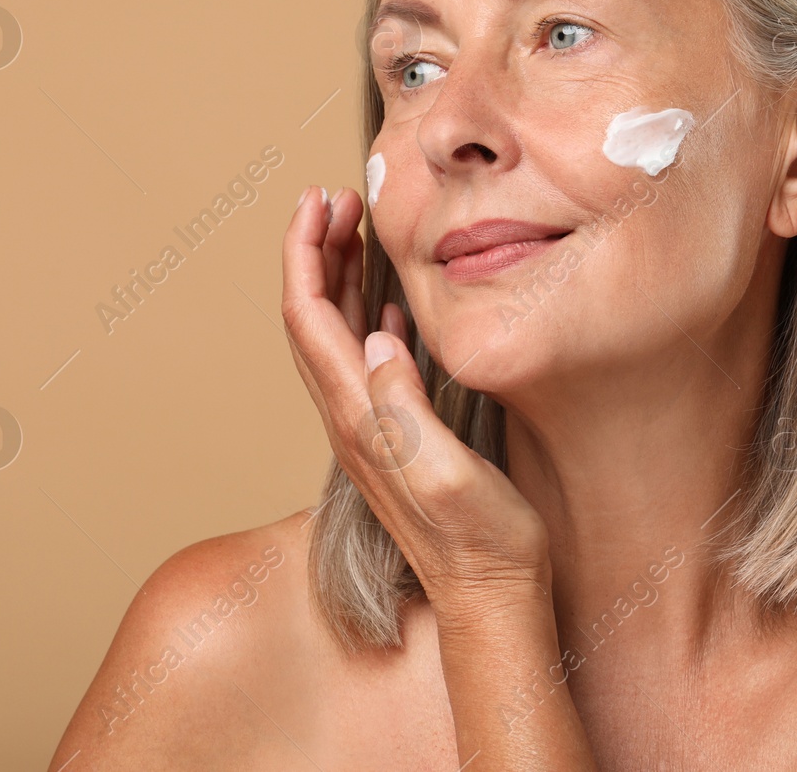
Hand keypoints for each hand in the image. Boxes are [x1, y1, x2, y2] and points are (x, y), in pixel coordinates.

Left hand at [281, 185, 552, 615]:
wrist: (491, 597)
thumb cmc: (483, 542)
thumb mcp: (448, 474)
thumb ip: (406, 409)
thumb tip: (376, 337)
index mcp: (359, 418)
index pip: (308, 319)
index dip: (304, 255)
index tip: (316, 201)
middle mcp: (352, 420)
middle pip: (309, 319)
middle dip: (314, 251)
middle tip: (335, 199)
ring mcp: (370, 429)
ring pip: (332, 336)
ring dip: (333, 278)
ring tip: (351, 231)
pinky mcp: (393, 436)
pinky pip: (362, 361)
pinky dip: (363, 317)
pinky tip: (382, 303)